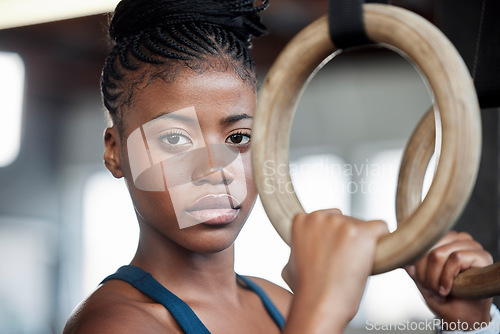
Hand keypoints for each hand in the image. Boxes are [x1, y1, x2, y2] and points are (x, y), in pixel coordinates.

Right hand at [282, 209, 388, 332]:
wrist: (319, 305)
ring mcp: (341, 223)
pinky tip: (378, 254)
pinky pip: (380, 227)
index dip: (333, 237)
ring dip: (362, 244)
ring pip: (363, 226)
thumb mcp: (289, 266)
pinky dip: (382, 240)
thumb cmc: (305, 291)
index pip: (328, 217)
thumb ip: (297, 251)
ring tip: (354, 266)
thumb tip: (300, 253)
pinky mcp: (362, 232)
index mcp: (301, 220)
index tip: (332, 254)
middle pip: (346, 220)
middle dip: (348, 239)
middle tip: (343, 263)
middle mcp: (320, 217)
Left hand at [406, 231, 492, 326]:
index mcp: (442, 239)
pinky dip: (447, 277)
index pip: (419, 242)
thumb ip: (412, 265)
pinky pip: (455, 258)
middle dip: (424, 273)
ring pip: (438, 253)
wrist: (462, 316)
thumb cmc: (443, 296)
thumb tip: (400, 255)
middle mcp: (456, 238)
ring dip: (434, 278)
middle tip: (430, 288)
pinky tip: (447, 289)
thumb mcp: (421, 279)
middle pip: (426, 248)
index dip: (415, 263)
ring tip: (438, 290)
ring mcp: (470, 245)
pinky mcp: (482, 256)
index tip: (418, 279)